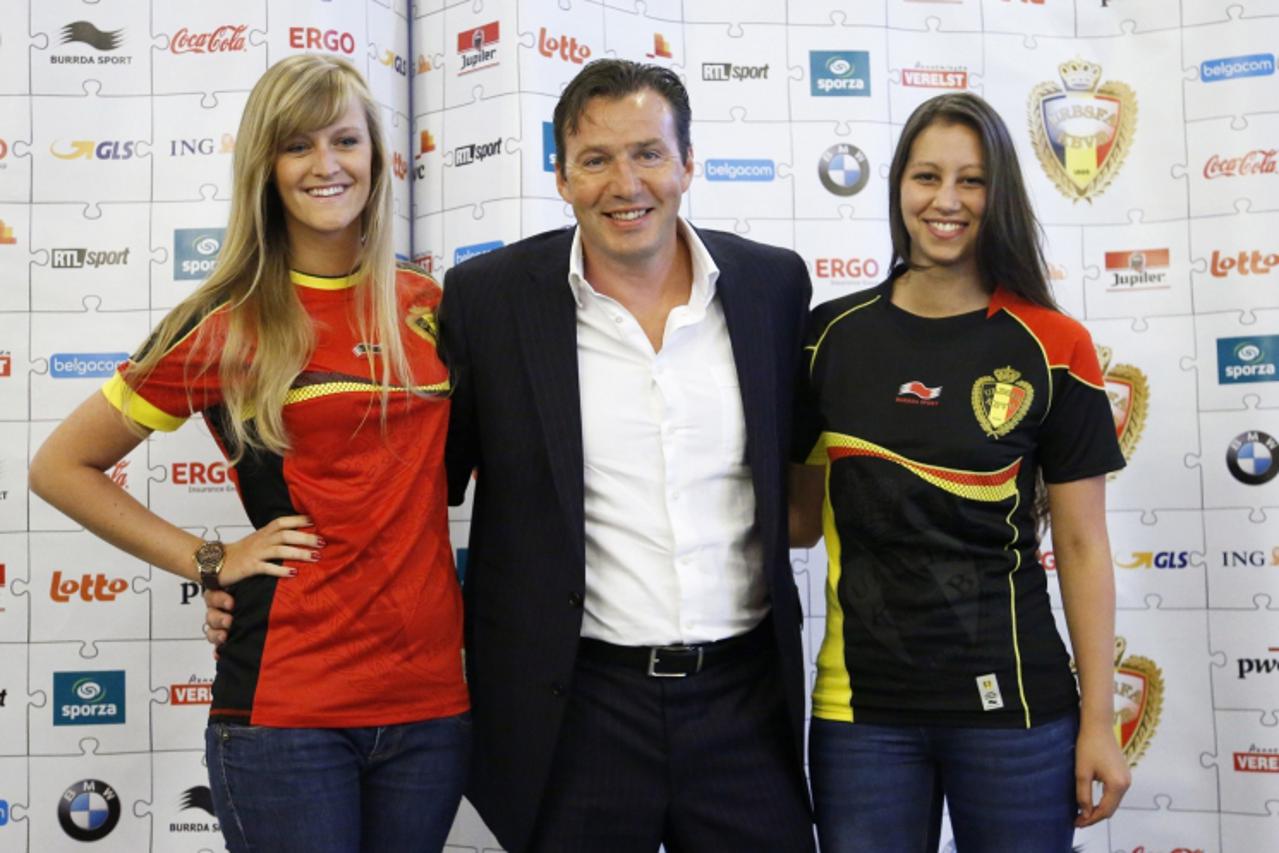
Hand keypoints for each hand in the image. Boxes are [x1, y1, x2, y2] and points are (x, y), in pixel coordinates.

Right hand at [199, 515, 321, 646]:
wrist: (216, 562)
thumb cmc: (241, 552)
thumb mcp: (259, 540)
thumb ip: (276, 537)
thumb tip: (299, 537)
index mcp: (264, 532)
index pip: (283, 521)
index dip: (299, 520)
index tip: (317, 522)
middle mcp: (261, 540)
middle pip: (286, 535)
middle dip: (305, 538)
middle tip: (322, 542)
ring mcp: (255, 553)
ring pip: (280, 550)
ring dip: (299, 553)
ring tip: (315, 557)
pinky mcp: (250, 567)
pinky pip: (267, 568)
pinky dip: (281, 570)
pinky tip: (294, 573)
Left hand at [1074, 717, 1130, 826]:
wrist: (1098, 725)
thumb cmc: (1088, 746)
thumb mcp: (1082, 772)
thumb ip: (1083, 795)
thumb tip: (1084, 813)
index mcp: (1117, 784)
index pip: (1105, 810)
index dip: (1090, 819)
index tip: (1076, 823)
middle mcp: (1126, 783)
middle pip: (1111, 808)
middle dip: (1095, 816)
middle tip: (1078, 821)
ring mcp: (1127, 778)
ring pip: (1113, 801)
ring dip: (1099, 808)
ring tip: (1082, 813)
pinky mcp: (1123, 773)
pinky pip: (1114, 793)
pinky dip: (1104, 799)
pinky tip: (1091, 800)